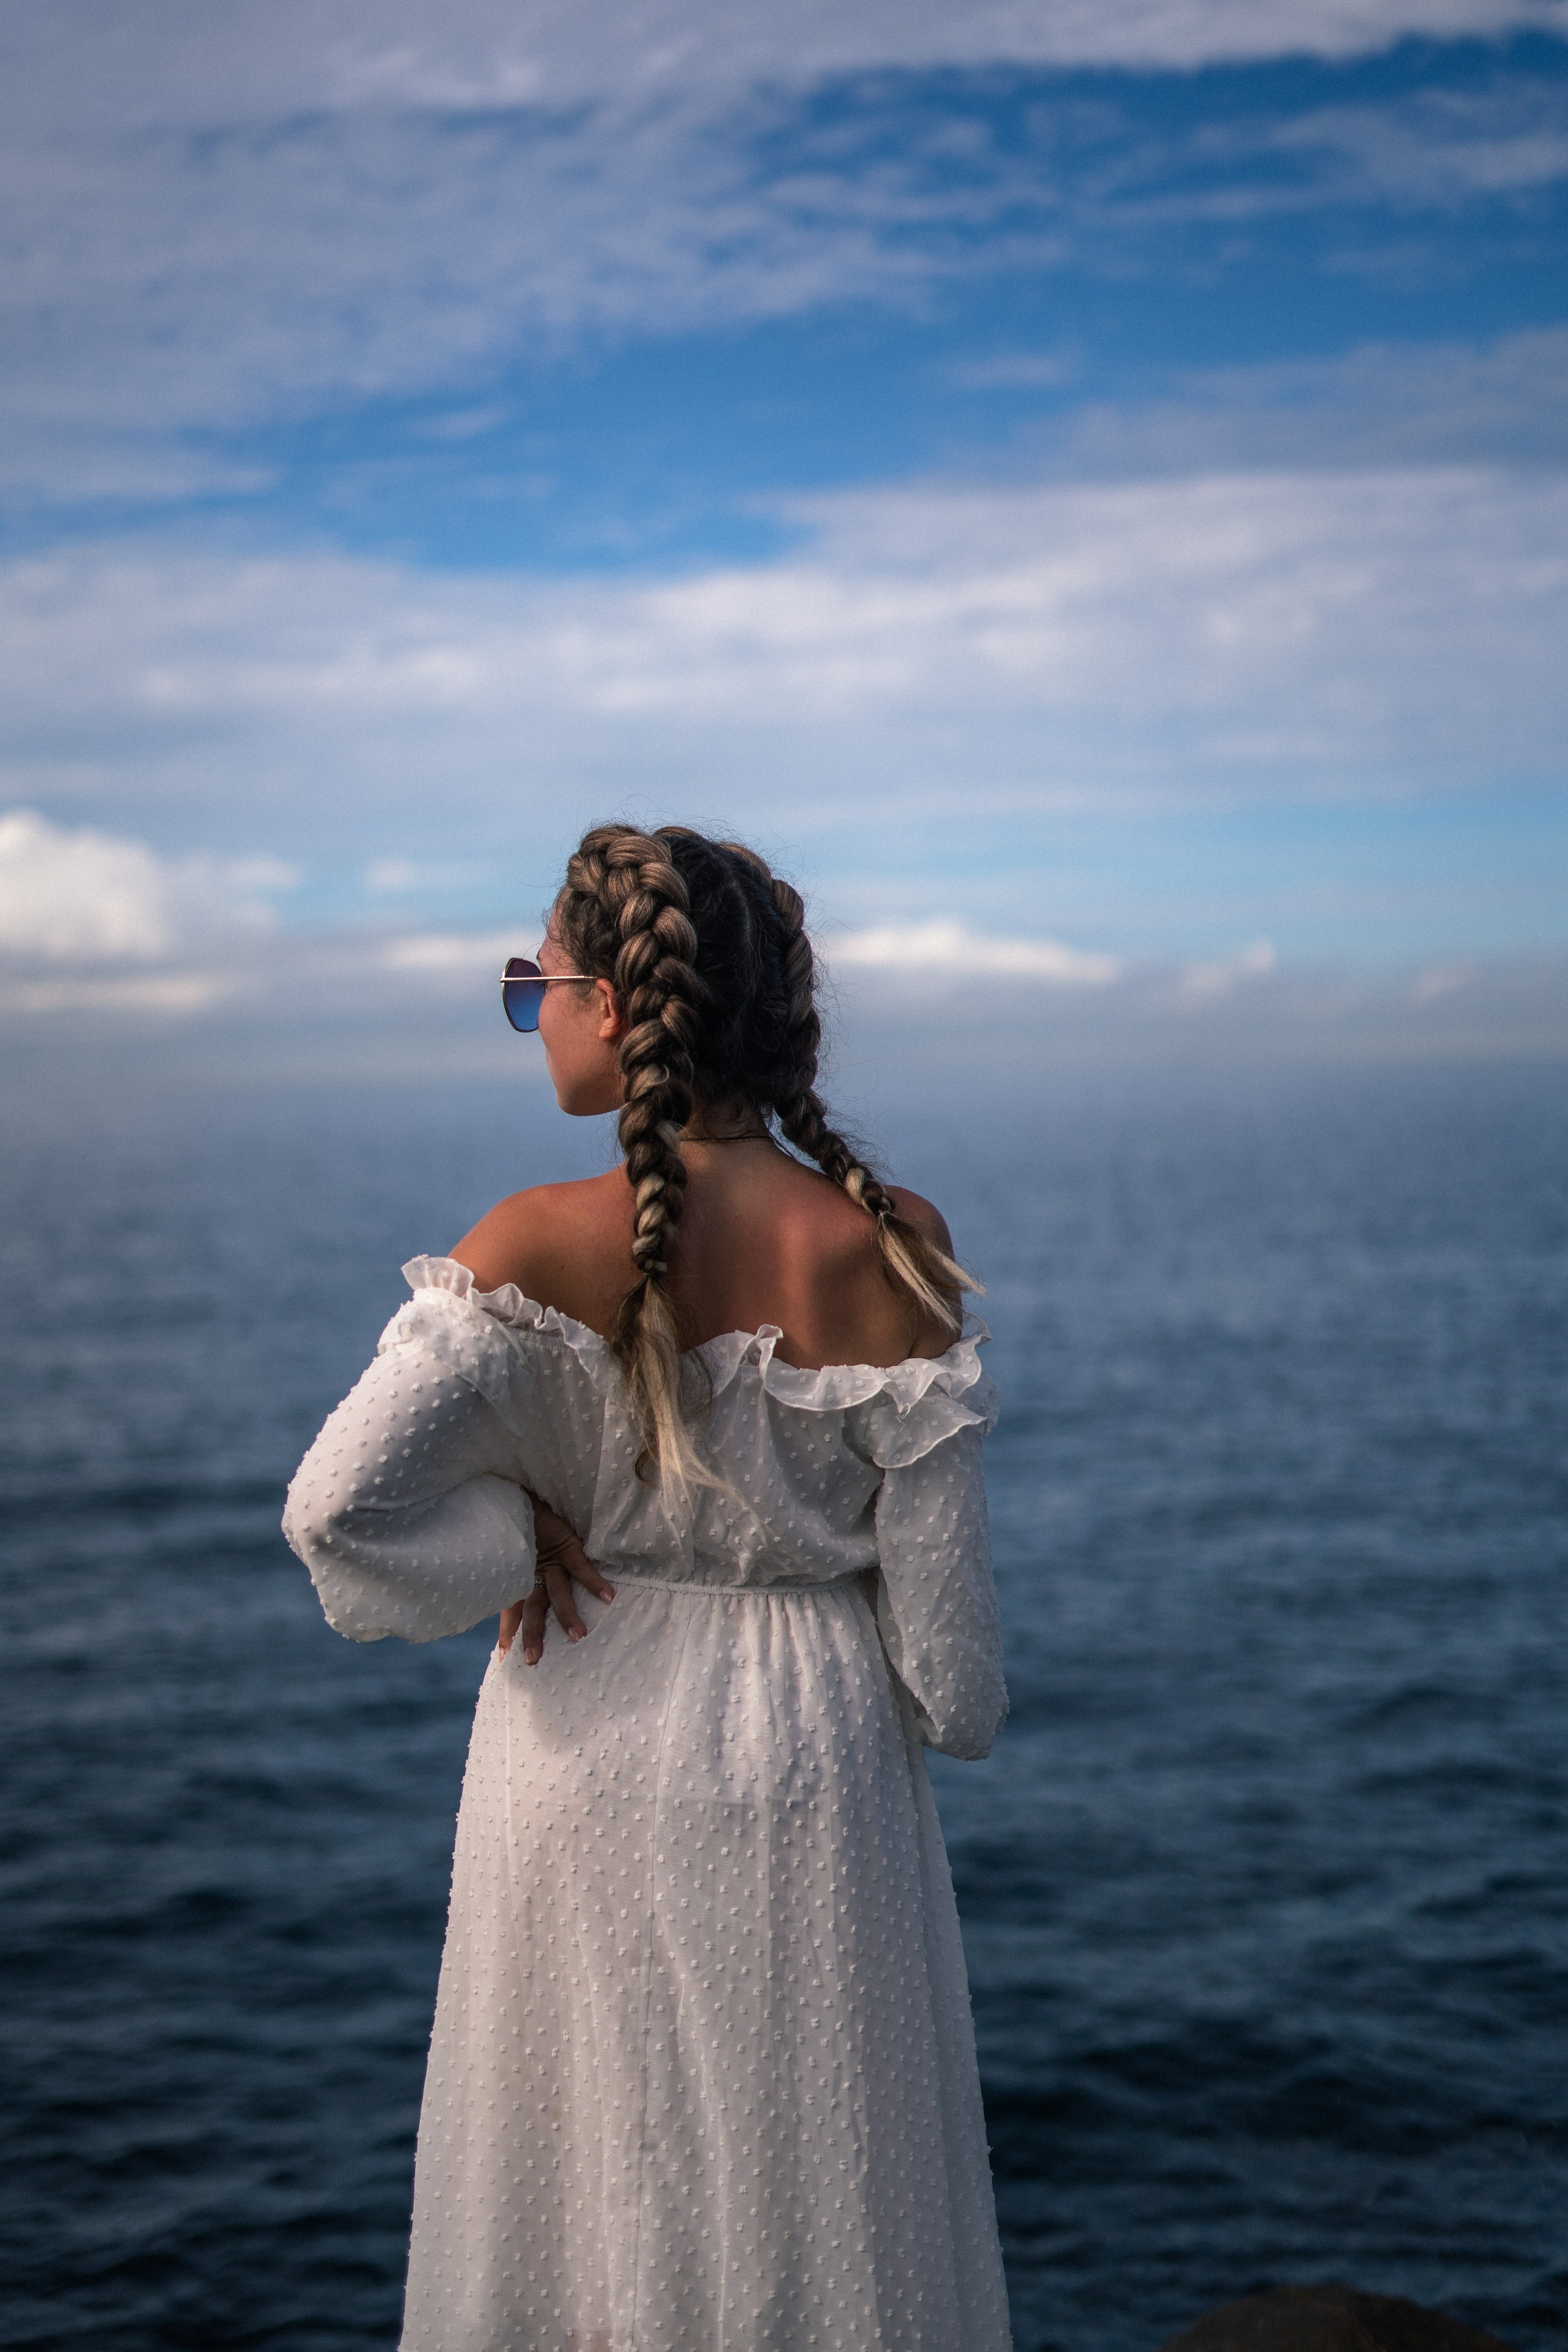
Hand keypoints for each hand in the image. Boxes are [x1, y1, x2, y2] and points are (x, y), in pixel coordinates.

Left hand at [499, 1493, 614, 1665]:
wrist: (514, 1484)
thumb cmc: (510, 1516)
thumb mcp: (502, 1545)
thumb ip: (501, 1564)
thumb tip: (478, 1582)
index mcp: (517, 1574)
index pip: (511, 1609)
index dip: (507, 1631)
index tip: (503, 1656)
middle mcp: (532, 1571)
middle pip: (533, 1609)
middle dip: (533, 1634)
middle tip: (533, 1660)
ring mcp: (550, 1558)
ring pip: (557, 1592)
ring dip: (567, 1615)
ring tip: (578, 1636)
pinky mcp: (564, 1543)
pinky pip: (580, 1565)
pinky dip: (593, 1580)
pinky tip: (608, 1596)